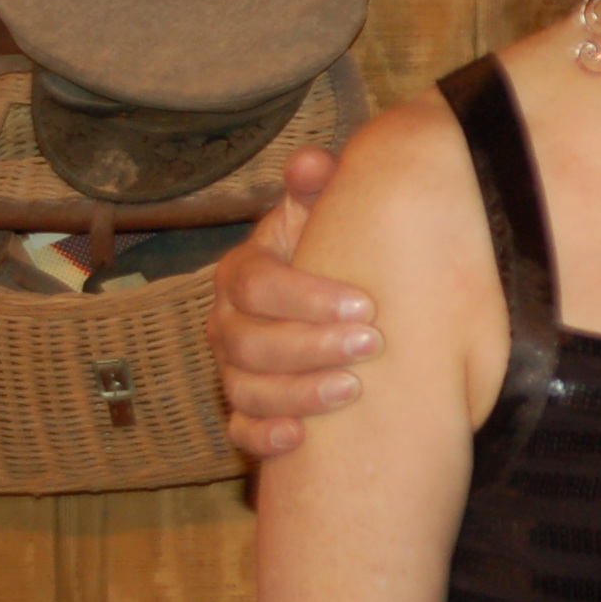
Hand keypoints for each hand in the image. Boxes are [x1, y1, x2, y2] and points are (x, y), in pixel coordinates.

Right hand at [214, 146, 378, 458]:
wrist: (335, 301)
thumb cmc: (332, 250)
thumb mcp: (325, 213)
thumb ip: (319, 187)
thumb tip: (312, 160)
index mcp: (245, 273)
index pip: (255, 284)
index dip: (305, 296)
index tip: (365, 305)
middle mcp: (228, 321)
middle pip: (249, 341)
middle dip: (311, 346)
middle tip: (372, 345)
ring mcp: (234, 367)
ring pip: (246, 387)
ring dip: (297, 392)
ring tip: (352, 390)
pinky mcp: (247, 407)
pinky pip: (240, 428)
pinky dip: (264, 436)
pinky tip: (298, 440)